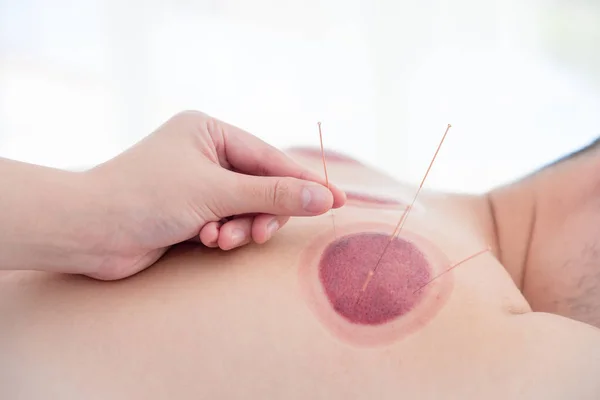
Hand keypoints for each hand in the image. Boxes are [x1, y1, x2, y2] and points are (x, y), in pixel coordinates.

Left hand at [87, 111, 344, 279]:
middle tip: (258, 234)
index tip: (337, 200)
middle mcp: (205, 152)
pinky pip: (227, 222)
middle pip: (260, 185)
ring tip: (220, 240)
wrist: (89, 231)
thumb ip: (273, 196)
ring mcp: (197, 182)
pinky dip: (223, 234)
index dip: (303, 181)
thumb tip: (323, 198)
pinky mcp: (190, 210)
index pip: (269, 157)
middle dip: (261, 212)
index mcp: (209, 130)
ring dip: (240, 227)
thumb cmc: (145, 197)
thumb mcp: (216, 193)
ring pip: (245, 207)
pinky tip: (206, 241)